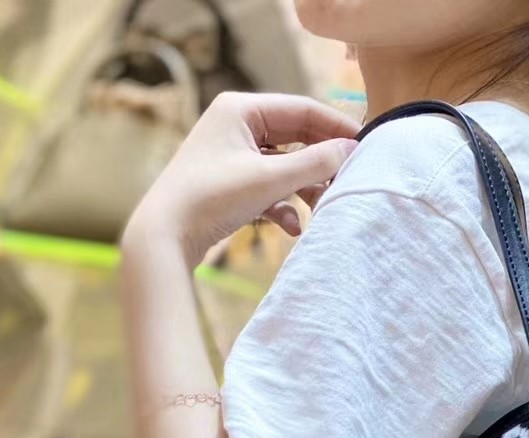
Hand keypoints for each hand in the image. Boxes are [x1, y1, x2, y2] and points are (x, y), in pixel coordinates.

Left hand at [124, 92, 359, 266]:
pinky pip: (268, 188)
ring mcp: (232, 156)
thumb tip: (351, 151)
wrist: (164, 237)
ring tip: (322, 209)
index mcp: (241, 109)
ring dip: (304, 189)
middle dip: (320, 164)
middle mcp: (235, 126)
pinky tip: (291, 227)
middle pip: (295, 138)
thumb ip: (315, 164)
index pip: (301, 109)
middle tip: (348, 181)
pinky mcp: (230, 185)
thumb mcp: (269, 179)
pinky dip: (283, 206)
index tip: (364, 147)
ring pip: (284, 167)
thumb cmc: (211, 198)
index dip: (335, 128)